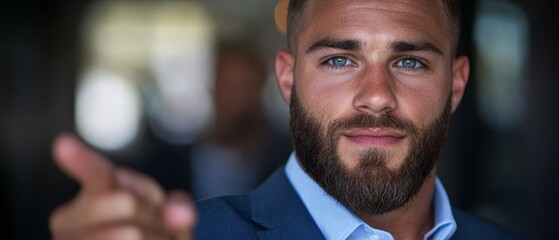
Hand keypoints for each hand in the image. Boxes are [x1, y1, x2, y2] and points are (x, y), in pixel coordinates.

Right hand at [49, 133, 195, 239]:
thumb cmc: (153, 231)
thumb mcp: (171, 212)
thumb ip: (179, 207)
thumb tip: (182, 216)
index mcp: (98, 188)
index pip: (94, 172)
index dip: (80, 159)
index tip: (63, 144)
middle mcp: (70, 218)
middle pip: (127, 205)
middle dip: (155, 217)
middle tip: (158, 226)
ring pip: (131, 234)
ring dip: (154, 238)